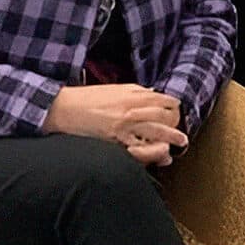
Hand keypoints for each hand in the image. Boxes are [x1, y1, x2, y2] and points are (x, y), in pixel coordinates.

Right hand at [44, 84, 186, 164]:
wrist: (64, 109)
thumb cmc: (88, 99)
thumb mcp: (116, 89)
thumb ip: (137, 92)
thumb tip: (153, 94)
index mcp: (133, 95)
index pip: (165, 101)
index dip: (174, 109)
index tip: (176, 115)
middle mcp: (132, 109)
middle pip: (165, 117)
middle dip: (175, 125)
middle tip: (180, 133)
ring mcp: (125, 126)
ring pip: (157, 133)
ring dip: (171, 139)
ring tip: (180, 144)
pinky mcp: (116, 141)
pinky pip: (139, 148)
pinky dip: (151, 152)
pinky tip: (158, 156)